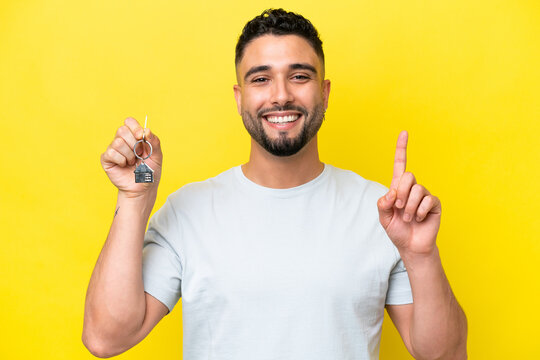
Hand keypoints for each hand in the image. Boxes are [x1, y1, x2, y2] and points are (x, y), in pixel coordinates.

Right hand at [100, 117, 161, 196]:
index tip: (141, 137)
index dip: (134, 127)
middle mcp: (122, 141)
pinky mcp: (106, 159)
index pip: (129, 122)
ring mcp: (113, 149)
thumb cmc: (149, 172)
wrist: (143, 189)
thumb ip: (154, 142)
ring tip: (132, 162)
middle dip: (133, 143)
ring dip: (129, 155)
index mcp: (134, 137)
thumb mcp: (157, 156)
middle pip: (121, 130)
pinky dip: (121, 161)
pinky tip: (124, 166)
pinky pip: (111, 153)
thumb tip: (146, 131)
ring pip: (117, 142)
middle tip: (138, 154)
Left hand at [377, 131, 440, 254]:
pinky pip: (427, 200)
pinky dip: (419, 211)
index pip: (400, 164)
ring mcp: (424, 195)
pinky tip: (419, 218)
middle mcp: (412, 188)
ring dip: (409, 206)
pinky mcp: (434, 204)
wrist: (411, 246)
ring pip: (417, 189)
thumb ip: (382, 204)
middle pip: (408, 176)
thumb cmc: (397, 231)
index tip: (404, 133)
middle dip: (401, 193)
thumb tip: (391, 193)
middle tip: (399, 208)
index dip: (401, 149)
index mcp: (398, 188)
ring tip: (408, 217)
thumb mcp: (383, 217)